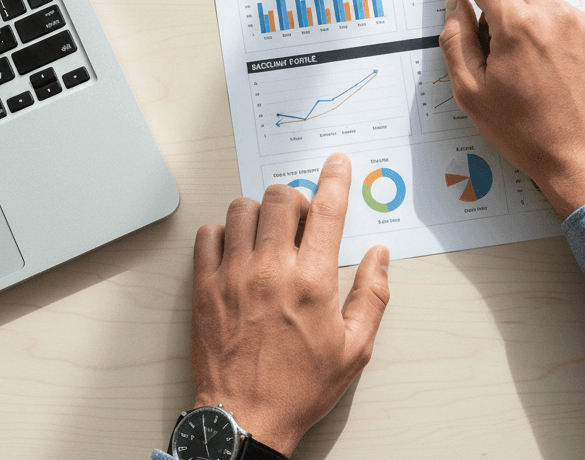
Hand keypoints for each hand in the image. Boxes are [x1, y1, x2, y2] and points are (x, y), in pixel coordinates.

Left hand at [190, 153, 389, 456]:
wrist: (246, 419)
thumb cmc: (299, 388)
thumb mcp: (354, 350)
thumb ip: (372, 296)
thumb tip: (380, 256)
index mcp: (312, 282)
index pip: (328, 211)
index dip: (336, 179)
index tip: (337, 163)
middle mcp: (271, 269)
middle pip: (281, 197)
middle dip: (296, 199)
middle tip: (301, 222)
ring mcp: (233, 275)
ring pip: (242, 208)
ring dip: (259, 213)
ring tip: (268, 237)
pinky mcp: (204, 286)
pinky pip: (208, 234)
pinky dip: (222, 233)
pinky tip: (237, 252)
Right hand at [436, 0, 584, 218]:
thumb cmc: (526, 132)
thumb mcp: (471, 93)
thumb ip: (456, 41)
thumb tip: (456, 6)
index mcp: (517, 28)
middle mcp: (554, 16)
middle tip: (492, 39)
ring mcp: (584, 24)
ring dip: (528, 16)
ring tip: (529, 64)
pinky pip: (570, 17)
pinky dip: (555, 31)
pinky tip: (554, 68)